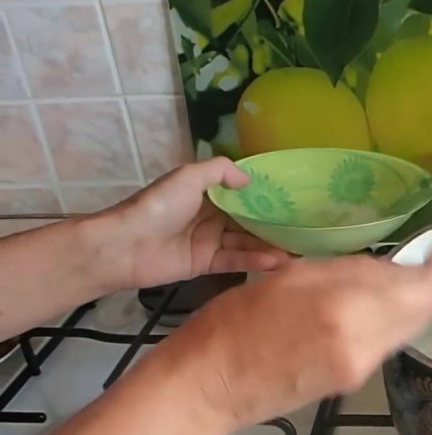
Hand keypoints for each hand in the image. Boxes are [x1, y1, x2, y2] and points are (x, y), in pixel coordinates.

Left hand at [106, 157, 289, 288]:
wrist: (124, 245)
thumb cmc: (157, 205)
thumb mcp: (188, 176)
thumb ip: (220, 171)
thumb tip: (250, 180)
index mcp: (206, 192)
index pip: (242, 194)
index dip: (265, 198)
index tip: (293, 201)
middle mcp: (211, 215)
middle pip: (248, 220)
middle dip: (273, 226)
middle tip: (303, 231)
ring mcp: (208, 240)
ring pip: (245, 242)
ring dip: (269, 246)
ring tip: (296, 252)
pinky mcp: (205, 264)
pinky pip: (234, 260)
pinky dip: (254, 261)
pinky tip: (275, 262)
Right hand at [169, 248, 431, 428]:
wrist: (209, 385)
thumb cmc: (235, 323)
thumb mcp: (290, 276)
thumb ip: (346, 271)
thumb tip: (386, 267)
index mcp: (345, 309)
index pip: (420, 290)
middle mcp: (363, 343)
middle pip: (422, 313)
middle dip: (429, 286)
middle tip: (422, 263)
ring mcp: (360, 367)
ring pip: (406, 328)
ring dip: (410, 303)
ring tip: (395, 279)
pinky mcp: (351, 381)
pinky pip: (385, 343)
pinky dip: (389, 320)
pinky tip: (371, 306)